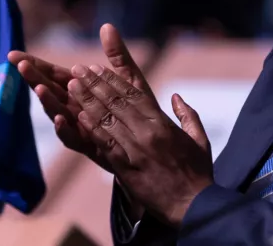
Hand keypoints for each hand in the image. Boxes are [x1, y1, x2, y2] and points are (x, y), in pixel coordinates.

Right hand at [8, 24, 154, 172]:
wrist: (152, 144)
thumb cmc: (137, 109)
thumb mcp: (129, 78)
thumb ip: (117, 55)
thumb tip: (107, 25)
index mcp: (83, 91)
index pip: (55, 75)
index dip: (37, 65)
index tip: (15, 54)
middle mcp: (76, 108)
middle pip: (51, 92)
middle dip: (35, 79)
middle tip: (21, 64)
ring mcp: (81, 127)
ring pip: (58, 114)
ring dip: (48, 102)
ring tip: (39, 88)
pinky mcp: (90, 146)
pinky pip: (74, 139)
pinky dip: (65, 130)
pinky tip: (61, 119)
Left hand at [67, 30, 212, 227]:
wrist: (194, 203)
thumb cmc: (198, 172)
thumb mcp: (200, 139)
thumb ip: (188, 115)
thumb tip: (176, 97)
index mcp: (163, 124)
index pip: (134, 95)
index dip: (114, 80)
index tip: (98, 68)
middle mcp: (147, 133)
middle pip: (116, 102)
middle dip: (95, 84)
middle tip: (78, 70)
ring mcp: (135, 150)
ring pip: (107, 119)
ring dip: (87, 101)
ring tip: (72, 86)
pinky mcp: (126, 168)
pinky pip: (106, 144)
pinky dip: (92, 128)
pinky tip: (78, 116)